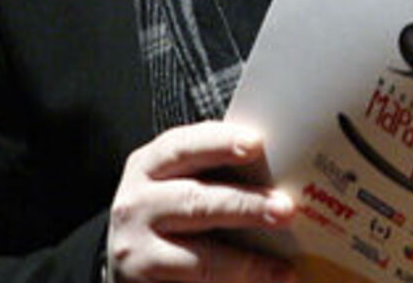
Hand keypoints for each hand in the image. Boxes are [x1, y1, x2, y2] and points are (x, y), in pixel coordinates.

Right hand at [107, 121, 296, 282]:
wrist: (128, 256)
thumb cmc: (165, 210)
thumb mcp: (177, 180)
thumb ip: (214, 171)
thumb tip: (280, 174)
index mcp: (149, 167)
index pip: (183, 147)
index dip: (220, 143)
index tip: (255, 144)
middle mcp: (137, 205)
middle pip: (195, 201)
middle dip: (244, 206)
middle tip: (284, 209)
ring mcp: (137, 251)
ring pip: (198, 259)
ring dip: (245, 263)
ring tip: (282, 270)